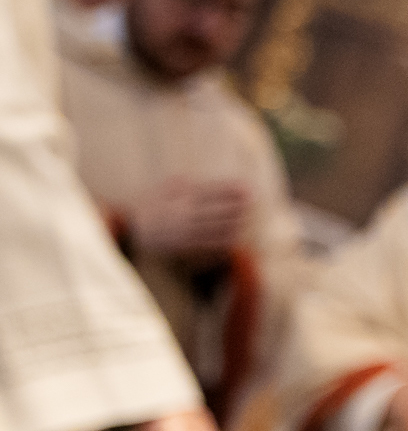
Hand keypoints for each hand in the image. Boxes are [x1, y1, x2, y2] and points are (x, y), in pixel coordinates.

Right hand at [125, 178, 251, 257]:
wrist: (130, 231)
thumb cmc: (150, 205)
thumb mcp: (165, 189)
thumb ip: (188, 184)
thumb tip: (212, 183)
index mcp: (178, 198)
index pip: (212, 192)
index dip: (231, 190)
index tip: (247, 186)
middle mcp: (184, 215)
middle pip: (219, 210)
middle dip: (239, 205)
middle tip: (254, 200)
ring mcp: (185, 233)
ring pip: (219, 228)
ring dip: (236, 223)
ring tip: (248, 217)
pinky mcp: (186, 248)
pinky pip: (211, 246)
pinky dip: (226, 240)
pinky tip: (235, 234)